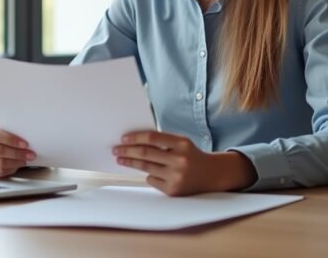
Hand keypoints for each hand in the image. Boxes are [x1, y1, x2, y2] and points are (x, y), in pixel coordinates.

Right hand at [0, 121, 35, 177]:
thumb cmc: (2, 133)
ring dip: (16, 162)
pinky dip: (11, 169)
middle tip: (30, 154)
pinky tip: (18, 164)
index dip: (10, 140)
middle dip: (17, 153)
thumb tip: (26, 133)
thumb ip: (11, 128)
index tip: (25, 144)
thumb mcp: (5, 126)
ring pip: (0, 163)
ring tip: (27, 159)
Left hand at [113, 131, 256, 195]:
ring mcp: (176, 177)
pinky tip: (148, 172)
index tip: (123, 138)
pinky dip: (148, 175)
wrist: (211, 175)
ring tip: (121, 159)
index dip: (135, 138)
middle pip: (146, 154)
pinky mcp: (173, 190)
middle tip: (116, 150)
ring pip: (146, 168)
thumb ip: (162, 141)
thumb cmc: (191, 155)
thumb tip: (134, 141)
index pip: (152, 138)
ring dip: (130, 163)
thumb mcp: (181, 143)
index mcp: (182, 144)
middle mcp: (179, 160)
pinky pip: (152, 180)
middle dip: (127, 151)